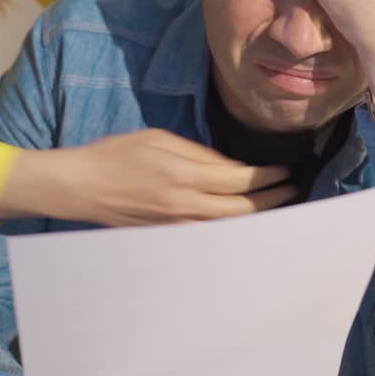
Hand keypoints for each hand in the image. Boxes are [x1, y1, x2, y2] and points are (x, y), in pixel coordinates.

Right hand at [0, 129, 294, 225]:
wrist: (82, 186)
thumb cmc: (116, 154)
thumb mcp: (159, 138)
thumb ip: (199, 153)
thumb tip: (231, 168)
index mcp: (184, 173)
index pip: (240, 180)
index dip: (267, 177)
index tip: (284, 171)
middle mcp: (185, 204)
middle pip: (242, 209)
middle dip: (272, 200)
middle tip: (292, 191)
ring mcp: (177, 225)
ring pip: (229, 228)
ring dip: (256, 219)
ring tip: (277, 210)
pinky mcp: (168, 236)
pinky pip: (209, 236)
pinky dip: (231, 231)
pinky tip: (244, 226)